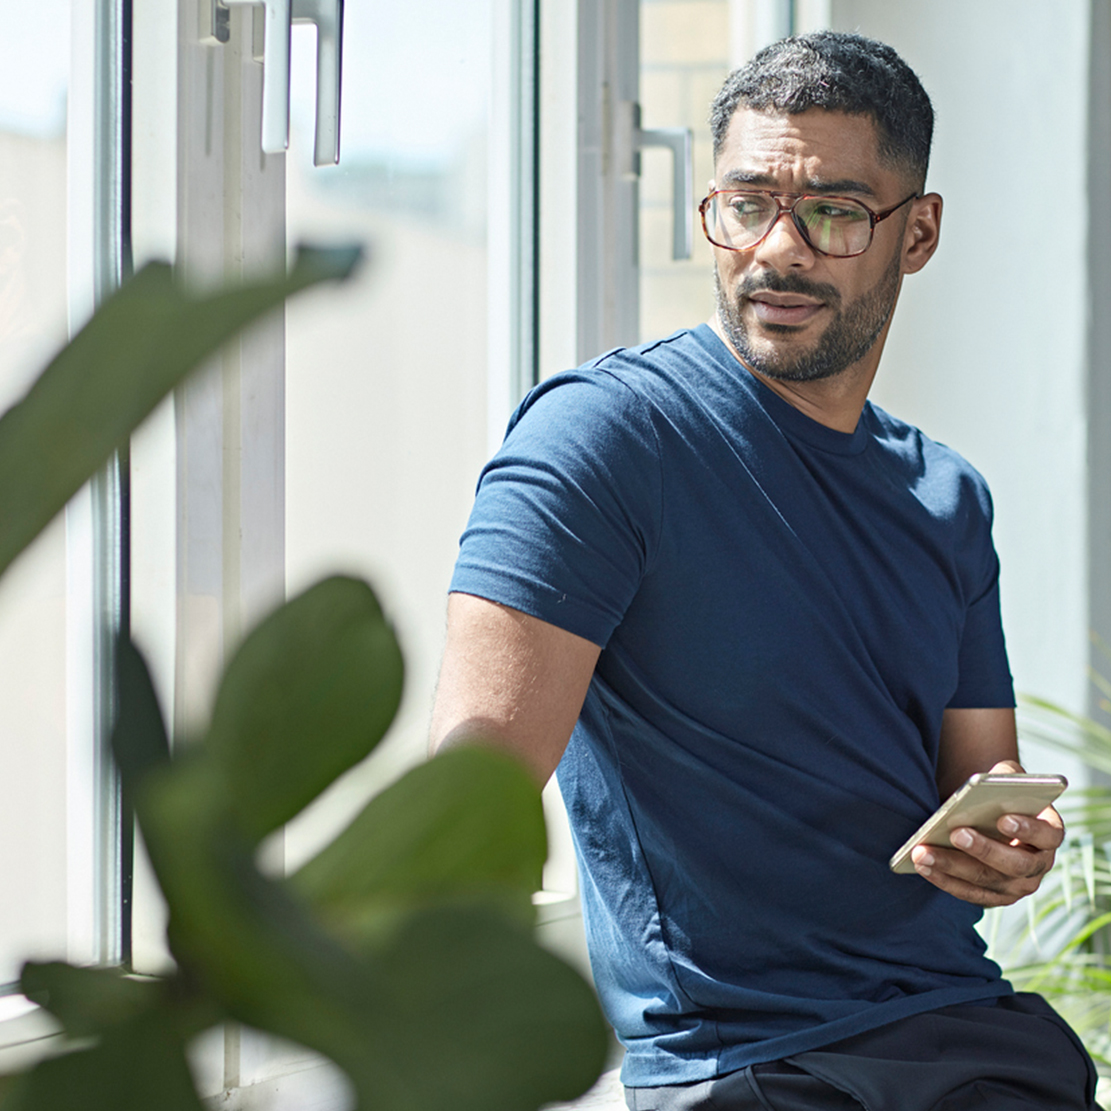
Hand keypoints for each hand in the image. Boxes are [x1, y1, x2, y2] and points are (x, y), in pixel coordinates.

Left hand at [911, 760, 1064, 906]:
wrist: (991, 815)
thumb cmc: (1001, 794)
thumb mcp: (1008, 779)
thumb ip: (1005, 777)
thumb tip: (985, 783)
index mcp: (1049, 834)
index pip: (1047, 835)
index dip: (1028, 829)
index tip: (1004, 819)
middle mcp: (1039, 865)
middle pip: (1015, 864)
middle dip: (984, 849)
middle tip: (956, 833)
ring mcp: (1017, 885)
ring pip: (986, 881)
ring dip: (952, 867)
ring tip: (923, 852)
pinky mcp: (994, 896)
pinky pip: (968, 892)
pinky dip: (944, 879)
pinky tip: (921, 865)